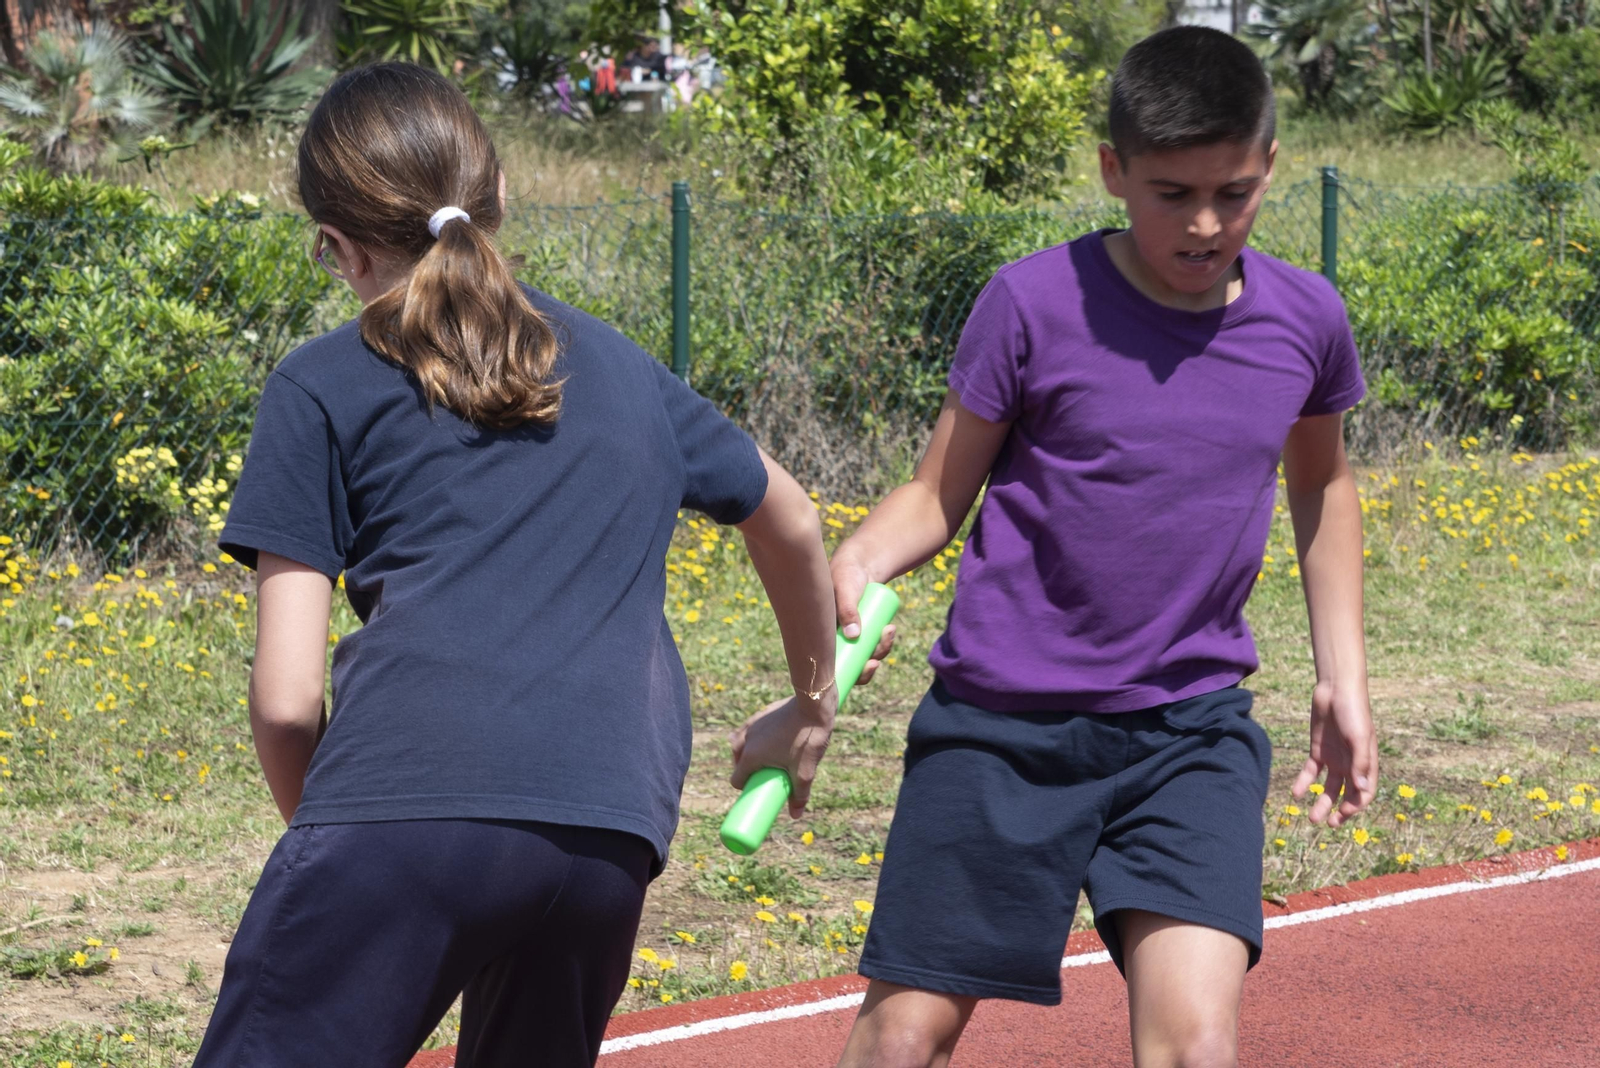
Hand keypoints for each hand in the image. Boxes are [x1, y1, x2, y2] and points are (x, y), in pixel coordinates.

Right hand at [729, 693, 836, 817]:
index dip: (745, 788)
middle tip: (765, 775)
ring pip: (740, 742)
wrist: (814, 705)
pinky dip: (755, 738)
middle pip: (737, 761)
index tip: (758, 791)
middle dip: (746, 771)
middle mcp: (746, 739)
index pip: (736, 779)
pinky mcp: (762, 713)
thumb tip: (795, 815)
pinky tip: (771, 739)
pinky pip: (750, 729)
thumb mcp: (805, 771)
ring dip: (748, 752)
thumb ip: (799, 795)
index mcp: (750, 755)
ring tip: (766, 758)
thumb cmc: (808, 739)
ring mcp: (752, 723)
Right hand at [831, 548, 896, 687]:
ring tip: (889, 630)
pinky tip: (890, 631)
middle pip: (853, 664)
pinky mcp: (863, 627)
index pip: (834, 665)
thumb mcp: (845, 590)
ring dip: (881, 648)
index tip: (870, 666)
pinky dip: (883, 639)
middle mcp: (835, 638)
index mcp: (822, 636)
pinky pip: (873, 641)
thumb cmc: (844, 575)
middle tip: (880, 656)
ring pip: (866, 652)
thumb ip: (846, 609)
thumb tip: (853, 636)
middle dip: (870, 665)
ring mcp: (850, 634)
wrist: (856, 563)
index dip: (853, 674)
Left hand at [1291, 681, 1376, 827]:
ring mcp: (1334, 759)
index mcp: (1367, 763)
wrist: (1335, 689)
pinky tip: (1296, 794)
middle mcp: (1351, 764)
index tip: (1344, 814)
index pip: (1364, 793)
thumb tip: (1362, 788)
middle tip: (1328, 824)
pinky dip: (1304, 783)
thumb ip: (1360, 762)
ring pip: (1328, 787)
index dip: (1356, 806)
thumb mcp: (1358, 737)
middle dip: (1339, 811)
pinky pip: (1311, 772)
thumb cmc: (1353, 711)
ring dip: (1321, 803)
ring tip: (1311, 818)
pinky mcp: (1318, 751)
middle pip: (1346, 794)